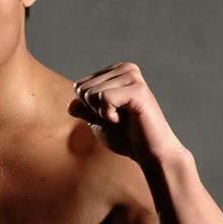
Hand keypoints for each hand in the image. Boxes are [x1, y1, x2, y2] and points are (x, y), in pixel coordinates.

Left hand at [68, 61, 185, 164]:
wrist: (151, 154)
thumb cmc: (126, 137)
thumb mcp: (97, 121)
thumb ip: (83, 109)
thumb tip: (71, 105)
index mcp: (116, 72)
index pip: (79, 86)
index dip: (88, 109)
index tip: (110, 115)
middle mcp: (125, 69)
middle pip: (82, 88)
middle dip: (93, 110)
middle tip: (117, 118)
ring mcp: (132, 77)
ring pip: (90, 93)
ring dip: (101, 113)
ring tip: (123, 118)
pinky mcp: (137, 89)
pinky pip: (103, 98)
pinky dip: (108, 115)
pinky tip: (125, 119)